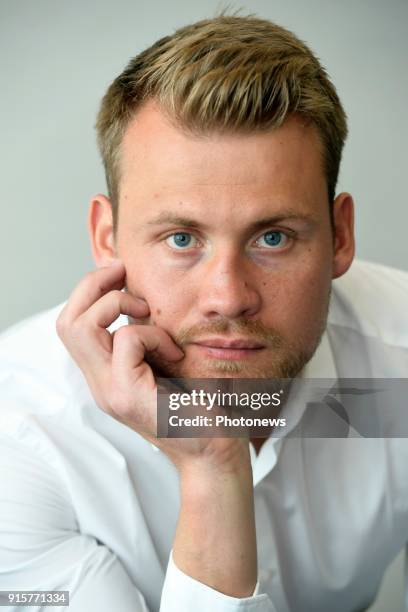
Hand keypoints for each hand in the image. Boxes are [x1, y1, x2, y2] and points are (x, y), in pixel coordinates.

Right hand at [56, 261, 249, 472]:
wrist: (214, 451)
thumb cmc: (198, 405)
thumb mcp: (164, 363)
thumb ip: (146, 340)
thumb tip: (143, 300)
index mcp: (105, 375)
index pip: (71, 326)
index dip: (89, 292)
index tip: (121, 274)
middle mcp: (99, 384)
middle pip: (66, 322)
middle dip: (93, 285)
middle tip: (123, 274)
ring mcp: (109, 391)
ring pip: (82, 326)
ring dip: (118, 304)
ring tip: (146, 312)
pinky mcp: (127, 395)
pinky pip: (127, 340)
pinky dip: (153, 334)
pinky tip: (175, 353)